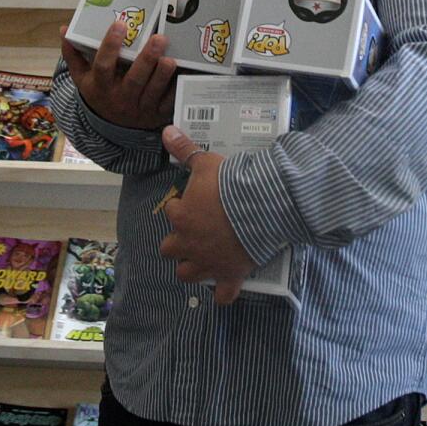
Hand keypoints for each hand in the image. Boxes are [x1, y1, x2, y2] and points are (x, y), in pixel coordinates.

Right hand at [61, 22, 176, 130]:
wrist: (112, 127)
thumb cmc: (99, 92)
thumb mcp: (82, 78)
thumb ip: (74, 55)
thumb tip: (63, 29)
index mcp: (101, 86)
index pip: (104, 65)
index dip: (111, 46)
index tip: (120, 24)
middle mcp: (120, 98)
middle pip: (134, 80)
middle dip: (146, 59)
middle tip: (158, 38)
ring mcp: (140, 108)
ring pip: (153, 92)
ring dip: (163, 76)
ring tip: (171, 59)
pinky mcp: (158, 114)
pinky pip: (170, 102)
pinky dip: (178, 89)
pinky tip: (185, 73)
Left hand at [158, 126, 256, 305]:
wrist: (261, 205)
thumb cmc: (230, 183)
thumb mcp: (206, 162)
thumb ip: (184, 148)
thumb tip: (166, 130)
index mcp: (182, 216)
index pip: (172, 211)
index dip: (181, 206)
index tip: (194, 201)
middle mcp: (188, 243)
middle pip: (170, 249)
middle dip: (178, 241)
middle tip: (195, 230)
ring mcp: (207, 263)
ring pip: (187, 274)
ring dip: (192, 268)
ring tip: (203, 258)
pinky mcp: (228, 276)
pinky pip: (222, 295)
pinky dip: (223, 293)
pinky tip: (226, 288)